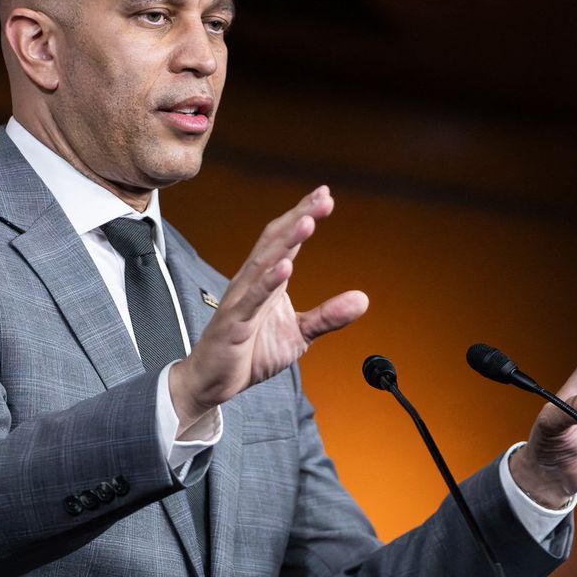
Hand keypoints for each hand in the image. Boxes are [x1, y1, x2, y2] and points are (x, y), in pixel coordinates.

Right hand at [171, 186, 368, 430]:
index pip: (286, 240)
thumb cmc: (250, 352)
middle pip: (276, 242)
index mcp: (268, 280)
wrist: (214, 381)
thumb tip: (363, 299)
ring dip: (286, 242)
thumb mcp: (299, 334)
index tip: (325, 195)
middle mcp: (252, 282)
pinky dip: (267, 282)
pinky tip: (284, 267)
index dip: (304, 216)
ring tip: (307, 222)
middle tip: (323, 198)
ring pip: (264, 264)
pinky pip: (252, 299)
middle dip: (299, 218)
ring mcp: (241, 300)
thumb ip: (328, 315)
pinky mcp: (233, 323)